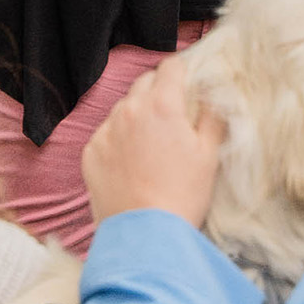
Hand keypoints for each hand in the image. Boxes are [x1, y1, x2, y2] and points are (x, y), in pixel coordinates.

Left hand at [83, 59, 225, 229]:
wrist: (145, 236)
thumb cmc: (183, 195)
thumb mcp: (209, 155)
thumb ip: (212, 116)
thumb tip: (213, 95)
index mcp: (162, 105)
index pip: (171, 67)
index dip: (182, 71)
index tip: (188, 82)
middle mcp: (129, 110)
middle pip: (145, 83)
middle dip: (159, 92)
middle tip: (173, 117)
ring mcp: (105, 131)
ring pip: (123, 108)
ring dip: (137, 116)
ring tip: (151, 145)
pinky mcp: (90, 152)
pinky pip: (106, 134)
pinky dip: (118, 140)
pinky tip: (132, 163)